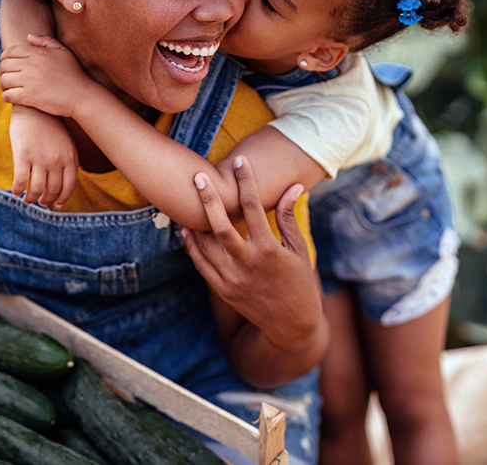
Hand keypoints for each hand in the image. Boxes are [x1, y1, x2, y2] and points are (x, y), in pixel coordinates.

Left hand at [0, 34, 92, 118]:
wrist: (82, 96)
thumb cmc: (74, 74)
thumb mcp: (63, 52)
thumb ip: (46, 41)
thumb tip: (28, 37)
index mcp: (38, 53)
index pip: (10, 51)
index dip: (5, 58)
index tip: (8, 65)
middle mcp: (31, 65)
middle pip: (4, 65)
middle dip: (3, 71)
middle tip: (8, 78)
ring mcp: (29, 81)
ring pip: (4, 80)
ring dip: (4, 85)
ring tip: (10, 88)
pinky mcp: (29, 97)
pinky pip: (8, 95)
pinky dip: (7, 96)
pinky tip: (14, 97)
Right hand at [8, 108, 77, 207]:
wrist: (34, 106)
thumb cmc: (50, 124)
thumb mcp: (66, 142)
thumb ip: (69, 160)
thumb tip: (68, 179)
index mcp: (70, 158)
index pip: (68, 186)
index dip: (62, 198)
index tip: (55, 204)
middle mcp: (56, 161)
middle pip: (52, 190)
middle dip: (45, 200)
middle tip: (39, 202)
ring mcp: (40, 159)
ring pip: (36, 189)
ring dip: (31, 198)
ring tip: (27, 199)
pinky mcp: (22, 155)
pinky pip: (20, 180)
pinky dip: (17, 190)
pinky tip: (15, 191)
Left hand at [180, 156, 322, 350]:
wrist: (292, 325)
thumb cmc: (299, 282)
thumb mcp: (298, 249)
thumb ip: (288, 217)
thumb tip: (293, 186)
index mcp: (269, 250)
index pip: (254, 207)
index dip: (247, 181)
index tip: (241, 162)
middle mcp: (247, 264)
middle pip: (221, 226)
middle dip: (209, 200)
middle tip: (199, 177)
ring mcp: (232, 279)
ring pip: (206, 246)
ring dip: (195, 222)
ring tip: (187, 199)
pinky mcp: (224, 290)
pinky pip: (202, 265)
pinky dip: (193, 247)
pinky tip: (188, 231)